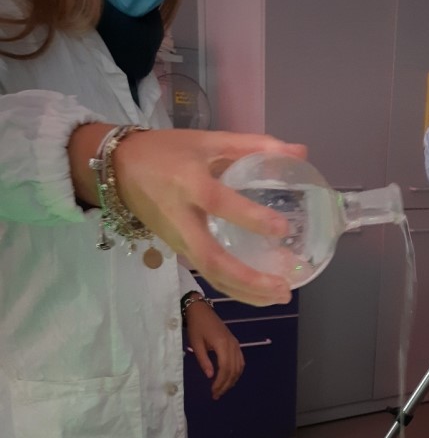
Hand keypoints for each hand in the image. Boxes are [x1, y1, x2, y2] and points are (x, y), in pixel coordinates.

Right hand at [112, 129, 306, 306]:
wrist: (118, 169)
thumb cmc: (166, 152)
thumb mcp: (208, 141)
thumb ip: (254, 146)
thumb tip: (300, 152)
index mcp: (188, 183)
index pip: (219, 203)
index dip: (250, 218)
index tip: (282, 228)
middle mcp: (181, 219)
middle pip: (212, 260)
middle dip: (249, 279)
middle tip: (284, 287)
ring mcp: (178, 241)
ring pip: (211, 276)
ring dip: (246, 292)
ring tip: (280, 297)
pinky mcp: (178, 252)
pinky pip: (208, 275)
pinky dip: (235, 288)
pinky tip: (261, 293)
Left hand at [184, 300, 244, 399]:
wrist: (201, 310)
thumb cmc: (196, 326)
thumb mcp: (196, 344)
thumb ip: (203, 360)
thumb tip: (210, 376)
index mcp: (223, 345)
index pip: (225, 368)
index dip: (220, 382)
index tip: (213, 392)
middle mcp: (233, 345)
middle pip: (234, 370)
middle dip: (226, 384)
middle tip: (217, 395)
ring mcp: (236, 344)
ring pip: (239, 367)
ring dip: (232, 380)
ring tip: (223, 389)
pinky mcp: (235, 344)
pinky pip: (240, 361)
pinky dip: (236, 372)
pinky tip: (230, 378)